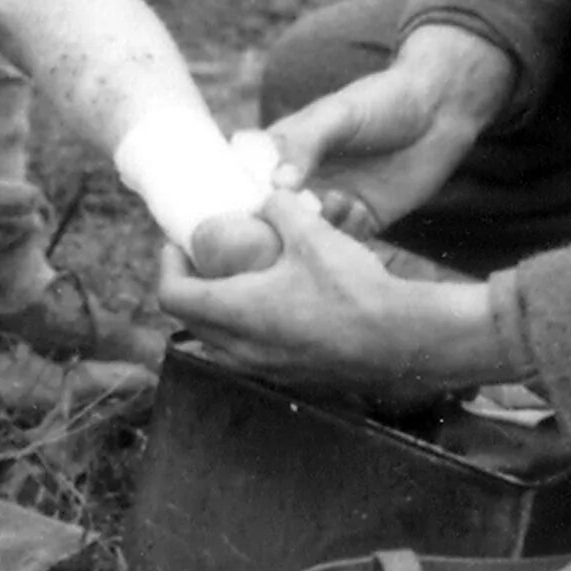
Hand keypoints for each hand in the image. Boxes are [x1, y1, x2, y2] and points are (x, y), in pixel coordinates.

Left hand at [157, 190, 516, 403]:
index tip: (175, 245)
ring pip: (220, 343)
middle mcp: (243, 349)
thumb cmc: (354, 287)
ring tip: (235, 281)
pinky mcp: (292, 378)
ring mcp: (268, 370)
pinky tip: (275, 307)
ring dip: (217, 311)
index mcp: (238, 312)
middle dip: (189, 286)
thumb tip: (268, 192)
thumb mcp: (313, 234)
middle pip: (191, 320)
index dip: (165, 265)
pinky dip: (246, 331)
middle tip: (201, 258)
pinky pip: (251, 357)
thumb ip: (281, 207)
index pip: (172, 294)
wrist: (404, 338)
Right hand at [261, 23, 516, 232]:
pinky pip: (343, 240)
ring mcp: (330, 201)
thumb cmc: (381, 101)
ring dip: (319, 229)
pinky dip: (348, 233)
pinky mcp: (362, 218)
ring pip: (308, 234)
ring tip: (338, 203)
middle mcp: (301, 181)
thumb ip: (304, 145)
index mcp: (282, 151)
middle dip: (281, 228)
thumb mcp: (337, 115)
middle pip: (273, 218)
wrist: (439, 111)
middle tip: (301, 216)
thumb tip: (276, 185)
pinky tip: (362, 211)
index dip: (241, 203)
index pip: (246, 182)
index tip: (248, 214)